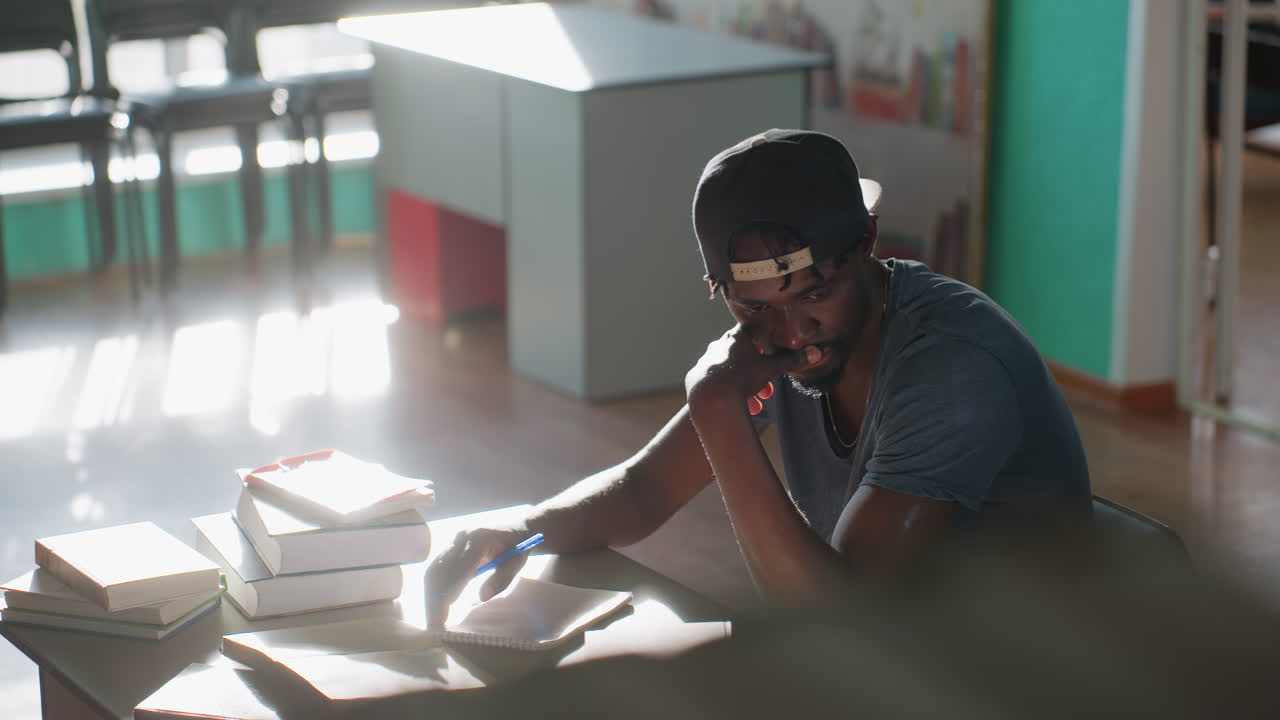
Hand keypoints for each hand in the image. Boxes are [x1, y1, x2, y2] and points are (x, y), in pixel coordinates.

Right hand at [424, 524, 531, 627]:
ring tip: (433, 619)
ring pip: (434, 569)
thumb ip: (502, 578)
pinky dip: (433, 588)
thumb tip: (483, 597)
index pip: (460, 566)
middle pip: (441, 569)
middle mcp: (461, 537)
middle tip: (435, 625)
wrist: (515, 526)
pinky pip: (436, 568)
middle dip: (435, 598)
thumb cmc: (518, 545)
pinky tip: (435, 605)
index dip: (450, 589)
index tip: (444, 611)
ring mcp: (453, 541)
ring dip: (431, 595)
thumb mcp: (518, 562)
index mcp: (480, 538)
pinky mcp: (449, 547)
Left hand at [684, 325, 819, 413]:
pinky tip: (739, 407)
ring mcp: (705, 362)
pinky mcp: (696, 379)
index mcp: (735, 338)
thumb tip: (818, 352)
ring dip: (745, 387)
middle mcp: (717, 346)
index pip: (752, 332)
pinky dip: (729, 394)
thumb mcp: (770, 369)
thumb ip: (792, 361)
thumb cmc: (742, 377)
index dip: (764, 341)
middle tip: (768, 388)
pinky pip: (716, 384)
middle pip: (742, 355)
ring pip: (730, 372)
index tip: (771, 353)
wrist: (710, 398)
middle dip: (757, 372)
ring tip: (757, 404)